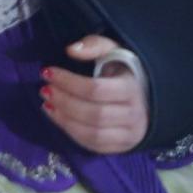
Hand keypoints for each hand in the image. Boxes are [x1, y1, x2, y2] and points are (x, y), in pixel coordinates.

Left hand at [41, 35, 148, 152]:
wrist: (148, 96)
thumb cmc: (126, 71)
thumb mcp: (114, 51)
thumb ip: (94, 45)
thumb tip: (70, 50)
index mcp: (133, 88)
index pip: (96, 89)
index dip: (68, 82)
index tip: (48, 72)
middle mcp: (134, 114)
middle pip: (93, 114)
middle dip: (64, 102)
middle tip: (44, 90)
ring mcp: (130, 134)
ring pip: (92, 134)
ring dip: (64, 120)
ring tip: (47, 105)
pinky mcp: (122, 147)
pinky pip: (93, 146)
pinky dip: (71, 133)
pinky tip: (58, 118)